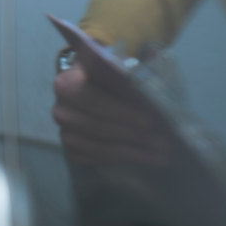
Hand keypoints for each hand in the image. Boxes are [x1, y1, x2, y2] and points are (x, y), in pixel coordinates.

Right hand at [53, 61, 170, 166]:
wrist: (95, 86)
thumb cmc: (111, 75)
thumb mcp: (119, 66)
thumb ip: (130, 73)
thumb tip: (150, 82)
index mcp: (69, 80)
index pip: (93, 100)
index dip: (122, 111)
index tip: (150, 121)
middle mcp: (62, 107)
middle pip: (96, 126)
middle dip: (132, 136)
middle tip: (163, 142)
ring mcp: (65, 130)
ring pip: (97, 147)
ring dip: (131, 152)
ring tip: (161, 154)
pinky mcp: (73, 149)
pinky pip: (95, 159)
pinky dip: (121, 160)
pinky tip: (143, 156)